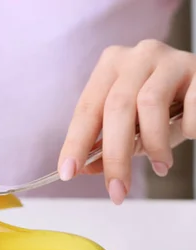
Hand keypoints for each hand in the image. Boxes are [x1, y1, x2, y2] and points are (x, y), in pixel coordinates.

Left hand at [58, 39, 195, 204]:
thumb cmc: (164, 105)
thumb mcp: (131, 125)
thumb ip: (107, 145)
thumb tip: (85, 168)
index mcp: (110, 67)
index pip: (86, 109)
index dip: (75, 143)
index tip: (68, 173)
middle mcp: (136, 57)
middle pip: (116, 108)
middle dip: (115, 156)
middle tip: (118, 190)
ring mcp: (168, 59)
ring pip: (149, 103)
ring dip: (154, 144)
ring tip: (161, 165)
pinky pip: (190, 104)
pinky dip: (187, 128)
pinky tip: (189, 134)